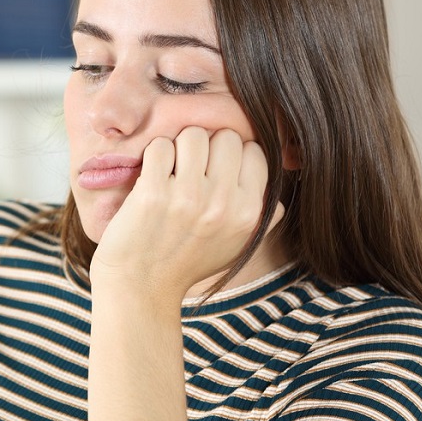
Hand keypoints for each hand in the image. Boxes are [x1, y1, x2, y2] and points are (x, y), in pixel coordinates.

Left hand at [89, 126, 280, 301]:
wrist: (142, 286)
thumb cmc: (189, 260)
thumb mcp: (239, 244)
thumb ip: (264, 214)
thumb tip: (280, 182)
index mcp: (250, 213)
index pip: (254, 151)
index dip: (234, 156)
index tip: (216, 171)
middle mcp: (222, 204)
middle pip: (226, 137)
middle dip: (209, 147)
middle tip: (192, 169)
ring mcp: (187, 196)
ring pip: (193, 135)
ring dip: (180, 148)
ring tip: (173, 171)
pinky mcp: (152, 193)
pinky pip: (160, 146)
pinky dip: (154, 156)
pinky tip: (153, 176)